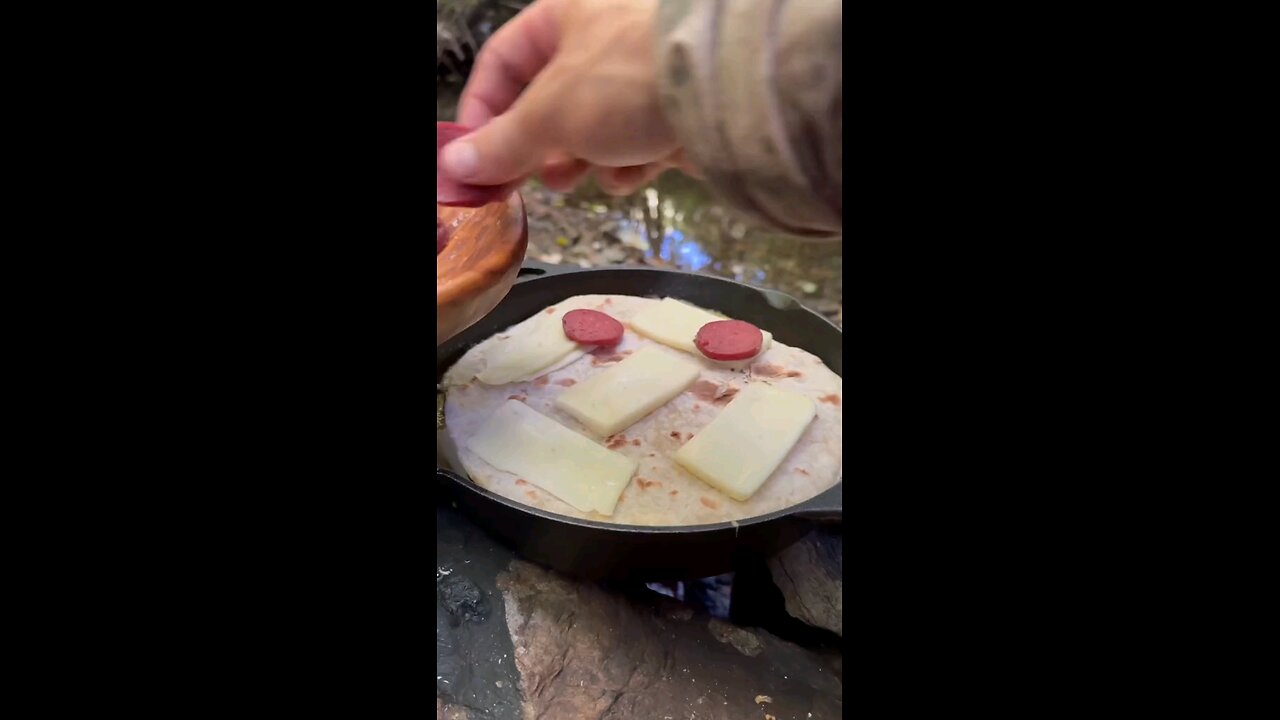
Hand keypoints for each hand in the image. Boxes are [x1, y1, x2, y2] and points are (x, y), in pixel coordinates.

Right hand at [443, 0, 694, 196]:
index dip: (482, 112)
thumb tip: (458, 163)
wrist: (727, 92)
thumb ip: (502, 143)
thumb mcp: (550, 114)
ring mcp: (644, 74)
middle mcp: (604, 37)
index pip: (503, 61)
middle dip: (536, 146)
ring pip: (594, 125)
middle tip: (526, 180)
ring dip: (580, 159)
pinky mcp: (678, 109)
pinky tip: (628, 175)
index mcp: (565, 14)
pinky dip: (628, 162)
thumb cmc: (628, 79)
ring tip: (575, 180)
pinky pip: (638, 140)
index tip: (474, 160)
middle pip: (550, 98)